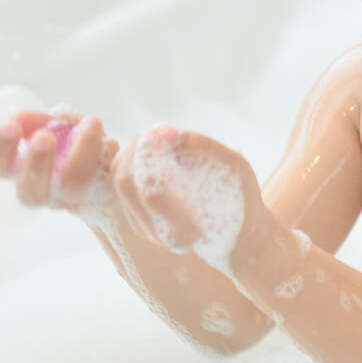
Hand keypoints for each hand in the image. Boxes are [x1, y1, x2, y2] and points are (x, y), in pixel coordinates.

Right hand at [0, 108, 118, 213]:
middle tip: (44, 136)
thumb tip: (21, 118)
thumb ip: (38, 121)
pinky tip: (110, 135)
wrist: (105, 171)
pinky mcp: (100, 196)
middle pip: (29, 190)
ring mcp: (70, 198)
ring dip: (81, 152)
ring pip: (71, 186)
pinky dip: (109, 151)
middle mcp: (41, 190)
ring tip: (90, 123)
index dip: (0, 148)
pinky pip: (105, 177)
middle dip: (36, 162)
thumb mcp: (53, 125)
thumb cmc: (69, 143)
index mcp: (19, 170)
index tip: (10, 126)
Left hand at [111, 126, 266, 272]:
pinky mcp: (137, 219)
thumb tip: (170, 132)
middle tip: (161, 129)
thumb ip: (206, 148)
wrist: (237, 232)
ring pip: (119, 180)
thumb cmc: (241, 197)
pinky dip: (135, 160)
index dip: (152, 153)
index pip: (150, 190)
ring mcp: (144, 228)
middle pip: (126, 181)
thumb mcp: (236, 167)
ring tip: (160, 137)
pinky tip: (157, 151)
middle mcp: (157, 233)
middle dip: (138, 147)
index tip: (165, 129)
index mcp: (184, 228)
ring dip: (134, 151)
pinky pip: (124, 184)